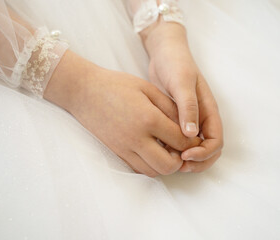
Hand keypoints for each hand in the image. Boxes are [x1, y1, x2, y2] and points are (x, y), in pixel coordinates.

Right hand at [44, 50, 200, 176]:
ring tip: (167, 149)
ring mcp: (125, 148)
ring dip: (166, 164)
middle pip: (169, 165)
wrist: (84, 92)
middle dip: (181, 159)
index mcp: (149, 119)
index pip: (181, 140)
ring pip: (154, 171)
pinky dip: (150, 164)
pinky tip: (152, 150)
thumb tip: (188, 126)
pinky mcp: (117, 152)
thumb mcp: (148, 89)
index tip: (194, 137)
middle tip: (182, 147)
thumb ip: (170, 108)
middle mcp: (137, 138)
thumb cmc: (117, 86)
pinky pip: (139, 169)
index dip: (193, 141)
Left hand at [140, 21, 223, 172]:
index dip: (204, 154)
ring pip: (194, 147)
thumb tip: (191, 134)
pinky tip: (159, 148)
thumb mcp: (182, 83)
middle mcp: (202, 118)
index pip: (216, 142)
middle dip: (197, 162)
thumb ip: (188, 107)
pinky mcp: (176, 119)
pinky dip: (174, 148)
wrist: (164, 53)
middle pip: (208, 150)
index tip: (185, 155)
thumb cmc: (175, 64)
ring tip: (168, 158)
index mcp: (209, 111)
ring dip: (185, 158)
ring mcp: (190, 120)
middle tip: (177, 165)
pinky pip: (179, 140)